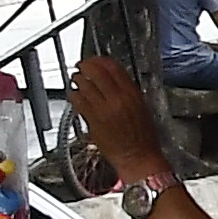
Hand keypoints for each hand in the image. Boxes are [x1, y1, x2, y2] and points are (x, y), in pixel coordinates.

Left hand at [67, 55, 164, 185]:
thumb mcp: (142, 109)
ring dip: (78, 79)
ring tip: (76, 78)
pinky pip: (79, 101)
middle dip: (86, 66)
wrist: (139, 158)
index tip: (97, 60)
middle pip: (97, 73)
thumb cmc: (143, 138)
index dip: (101, 60)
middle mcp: (117, 99)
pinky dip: (74, 94)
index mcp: (133, 94)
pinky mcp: (93, 120)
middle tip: (82, 65)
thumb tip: (113, 83)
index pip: (114, 68)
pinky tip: (74, 94)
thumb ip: (128, 94)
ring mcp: (103, 109)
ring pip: (85, 85)